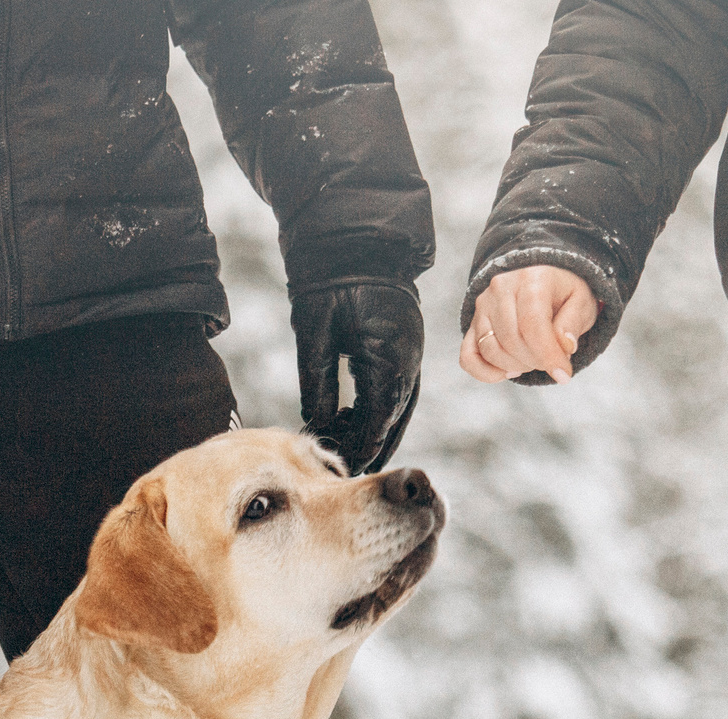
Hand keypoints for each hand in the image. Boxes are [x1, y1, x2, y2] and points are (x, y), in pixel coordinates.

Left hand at [292, 283, 423, 473]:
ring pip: (400, 409)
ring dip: (378, 431)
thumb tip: (317, 423)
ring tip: (350, 447)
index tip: (339, 467)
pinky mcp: (406, 347)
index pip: (378, 420)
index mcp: (390, 358)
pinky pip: (399, 390)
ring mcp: (412, 354)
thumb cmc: (330, 279)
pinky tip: (356, 416)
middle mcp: (409, 361)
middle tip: (345, 470)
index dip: (360, 447)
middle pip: (394, 421)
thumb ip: (317, 380)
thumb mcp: (315, 330)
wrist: (357, 240)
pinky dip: (381, 410)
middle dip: (371, 447)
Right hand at [460, 266, 599, 384]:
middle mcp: (501, 288)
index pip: (532, 324)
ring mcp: (483, 306)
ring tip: (533, 360)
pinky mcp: (473, 323)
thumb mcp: (581, 302)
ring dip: (514, 366)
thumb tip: (564, 346)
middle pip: (511, 340)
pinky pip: (468, 356)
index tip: (564, 374)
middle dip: (535, 361)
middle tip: (550, 361)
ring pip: (490, 350)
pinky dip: (485, 373)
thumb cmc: (564, 294)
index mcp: (532, 278)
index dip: (547, 355)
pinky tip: (508, 371)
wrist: (543, 281)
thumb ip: (574, 322)